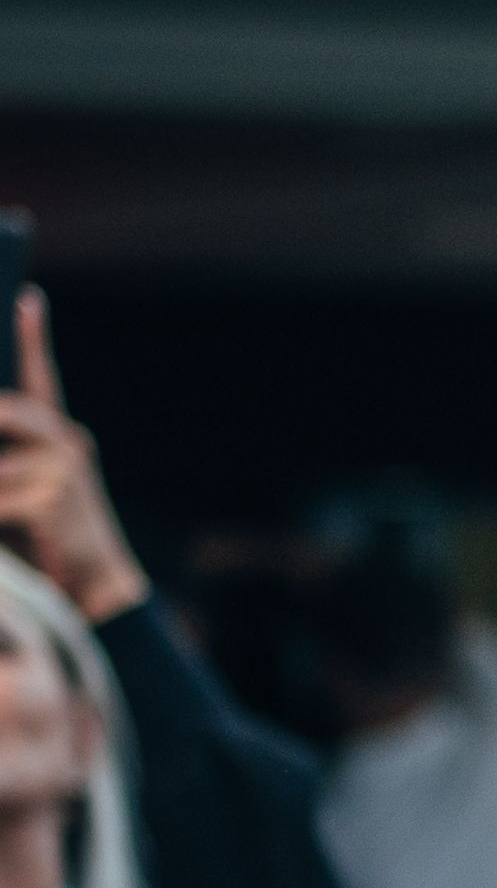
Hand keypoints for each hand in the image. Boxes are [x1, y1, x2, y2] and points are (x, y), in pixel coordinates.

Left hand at [0, 288, 145, 625]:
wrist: (96, 588)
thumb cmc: (51, 541)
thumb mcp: (29, 491)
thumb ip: (10, 463)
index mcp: (64, 438)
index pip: (44, 379)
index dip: (36, 338)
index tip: (28, 299)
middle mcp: (68, 443)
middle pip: (6, 410)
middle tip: (5, 468)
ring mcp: (63, 468)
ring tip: (7, 509)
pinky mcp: (53, 497)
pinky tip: (7, 527)